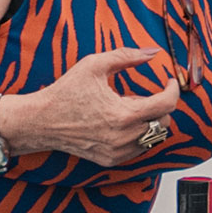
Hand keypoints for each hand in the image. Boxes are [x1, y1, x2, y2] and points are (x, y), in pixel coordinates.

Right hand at [12, 47, 181, 166]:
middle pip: (164, 122)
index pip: (167, 105)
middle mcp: (123, 138)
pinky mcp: (110, 160)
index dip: (173, 90)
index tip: (169, 81)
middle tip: (139, 94)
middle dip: (160, 105)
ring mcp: (117, 152)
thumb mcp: (95, 65)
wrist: (38, 122)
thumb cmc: (64, 93)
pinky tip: (121, 123)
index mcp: (123, 115)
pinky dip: (139, 134)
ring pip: (153, 137)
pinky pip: (139, 148)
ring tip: (127, 108)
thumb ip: (127, 56)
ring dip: (149, 120)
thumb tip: (153, 52)